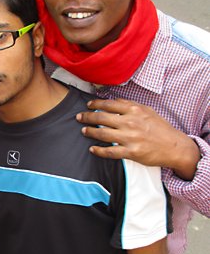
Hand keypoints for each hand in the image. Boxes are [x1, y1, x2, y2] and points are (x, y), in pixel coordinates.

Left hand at [76, 98, 199, 179]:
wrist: (174, 147)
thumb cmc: (160, 128)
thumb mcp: (147, 111)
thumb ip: (130, 106)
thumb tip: (113, 101)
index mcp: (134, 110)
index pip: (109, 104)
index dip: (95, 104)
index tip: (88, 105)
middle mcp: (130, 122)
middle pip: (102, 118)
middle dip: (87, 117)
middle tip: (79, 117)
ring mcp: (130, 138)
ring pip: (103, 134)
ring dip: (90, 132)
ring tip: (84, 131)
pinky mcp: (131, 152)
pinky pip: (110, 152)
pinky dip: (99, 150)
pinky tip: (92, 149)